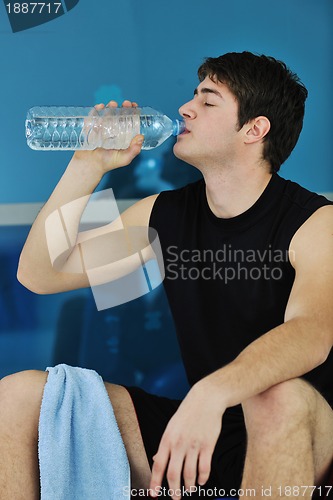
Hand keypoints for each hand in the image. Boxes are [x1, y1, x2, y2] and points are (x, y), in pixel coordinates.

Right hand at [74, 100, 143, 174]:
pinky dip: (97, 109)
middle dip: (123, 107)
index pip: (129, 120)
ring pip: (107, 112)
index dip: (132, 112)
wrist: (90, 165)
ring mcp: (101, 127)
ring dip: (111, 106)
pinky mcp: (90, 127)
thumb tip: (141, 137)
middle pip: (119, 114)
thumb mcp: (124, 158)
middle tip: (125, 104)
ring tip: (113, 104)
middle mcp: (112, 129)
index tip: (135, 106)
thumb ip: (133, 150)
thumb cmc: (108, 163)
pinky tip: (100, 107)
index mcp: (122, 135)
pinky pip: (93, 115)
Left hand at [149, 381, 224, 498]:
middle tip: (175, 498)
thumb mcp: (171, 426)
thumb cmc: (187, 413)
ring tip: (189, 489)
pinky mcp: (208, 445)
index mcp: (167, 438)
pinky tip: (202, 481)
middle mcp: (179, 443)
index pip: (158, 465)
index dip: (155, 482)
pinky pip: (204, 468)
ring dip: (189, 486)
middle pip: (174, 474)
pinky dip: (203, 478)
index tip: (153, 494)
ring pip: (190, 474)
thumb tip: (156, 459)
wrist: (205, 399)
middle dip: (174, 491)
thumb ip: (165, 445)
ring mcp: (194, 445)